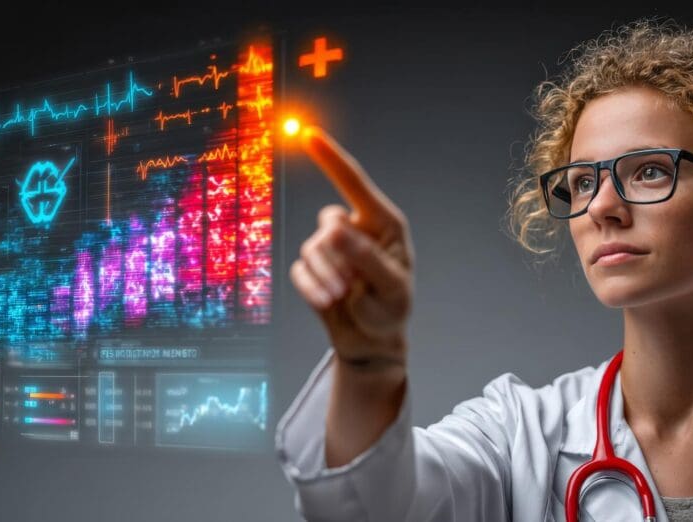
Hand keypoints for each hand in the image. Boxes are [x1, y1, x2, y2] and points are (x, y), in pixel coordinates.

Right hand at [289, 126, 414, 369]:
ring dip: (326, 275)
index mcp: (383, 222)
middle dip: (336, 256)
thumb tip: (332, 229)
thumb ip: (365, 257)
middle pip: (328, 222)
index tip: (307, 134)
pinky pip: (300, 269)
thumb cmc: (391, 309)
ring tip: (343, 297)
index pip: (353, 182)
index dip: (330, 157)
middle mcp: (355, 227)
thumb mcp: (390, 287)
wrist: (372, 340)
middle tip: (350, 287)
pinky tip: (327, 302)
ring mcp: (332, 247)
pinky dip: (311, 287)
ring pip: (313, 247)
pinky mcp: (313, 267)